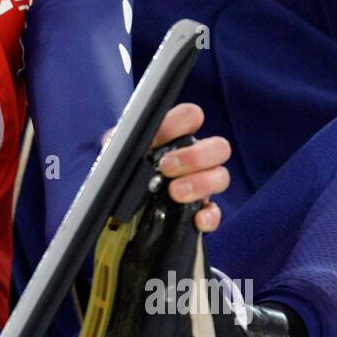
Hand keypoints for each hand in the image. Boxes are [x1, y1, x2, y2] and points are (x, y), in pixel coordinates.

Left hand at [100, 102, 230, 232]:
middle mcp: (195, 158)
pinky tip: (195, 219)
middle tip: (166, 167)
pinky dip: (209, 216)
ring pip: (221, 177)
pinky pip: (216, 212)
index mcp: (176, 136)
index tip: (158, 137)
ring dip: (201, 183)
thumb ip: (117, 144)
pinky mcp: (201, 212)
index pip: (191, 117)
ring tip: (174, 193)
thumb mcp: (116, 154)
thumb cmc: (123, 172)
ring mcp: (202, 185)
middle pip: (219, 146)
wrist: (122, 212)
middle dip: (195, 156)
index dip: (180, 122)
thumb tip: (114, 143)